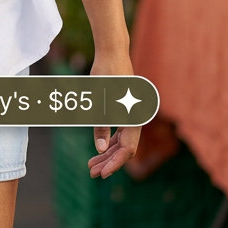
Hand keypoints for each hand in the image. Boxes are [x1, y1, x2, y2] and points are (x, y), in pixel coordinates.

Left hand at [86, 48, 141, 179]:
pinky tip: (99, 150)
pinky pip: (120, 133)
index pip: (127, 149)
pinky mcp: (125, 111)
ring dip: (108, 154)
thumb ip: (100, 125)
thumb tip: (99, 149)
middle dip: (109, 162)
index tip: (102, 174)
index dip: (115, 163)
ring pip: (122, 142)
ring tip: (92, 165)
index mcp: (134, 116)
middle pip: (124, 148)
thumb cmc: (105, 74)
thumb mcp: (99, 99)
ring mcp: (132, 115)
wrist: (112, 53)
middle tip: (92, 172)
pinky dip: (109, 142)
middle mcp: (136, 118)